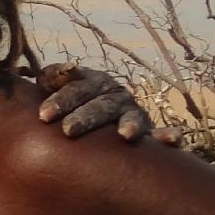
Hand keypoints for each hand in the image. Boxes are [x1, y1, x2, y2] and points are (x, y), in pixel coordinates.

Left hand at [35, 65, 176, 145]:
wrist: (101, 114)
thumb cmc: (72, 102)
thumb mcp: (60, 87)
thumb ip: (51, 78)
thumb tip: (44, 74)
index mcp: (92, 82)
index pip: (76, 88)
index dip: (61, 99)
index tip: (43, 116)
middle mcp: (114, 95)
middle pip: (101, 104)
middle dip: (86, 116)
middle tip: (68, 130)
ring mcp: (132, 112)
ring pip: (131, 116)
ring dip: (130, 124)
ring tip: (125, 135)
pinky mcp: (148, 130)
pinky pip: (160, 133)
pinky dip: (168, 135)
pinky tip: (171, 140)